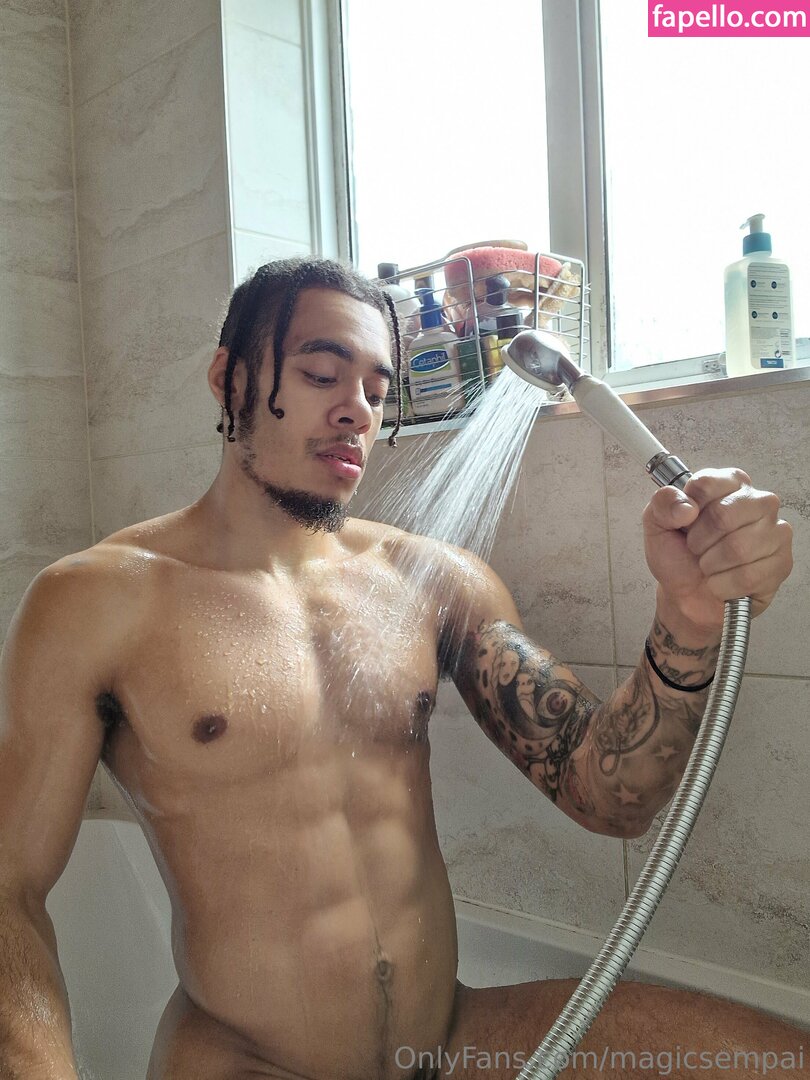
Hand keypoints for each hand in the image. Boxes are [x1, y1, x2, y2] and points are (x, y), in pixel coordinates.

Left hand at [642, 468, 793, 631]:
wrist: (686, 595)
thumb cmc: (678, 555)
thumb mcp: (657, 524)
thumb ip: (663, 503)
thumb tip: (687, 507)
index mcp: (730, 483)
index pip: (707, 483)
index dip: (687, 510)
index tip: (685, 523)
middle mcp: (759, 502)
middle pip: (723, 515)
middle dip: (698, 541)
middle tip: (696, 549)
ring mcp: (776, 532)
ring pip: (738, 548)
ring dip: (710, 565)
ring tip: (708, 565)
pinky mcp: (782, 563)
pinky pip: (748, 575)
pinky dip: (723, 585)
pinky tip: (721, 583)